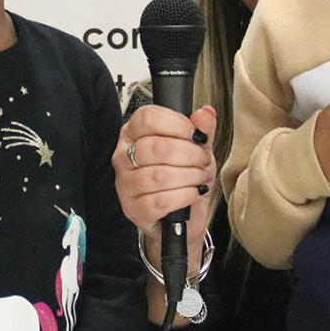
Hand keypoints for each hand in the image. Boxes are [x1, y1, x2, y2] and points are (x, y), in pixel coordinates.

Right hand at [114, 104, 215, 325]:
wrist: (182, 218)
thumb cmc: (184, 177)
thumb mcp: (197, 149)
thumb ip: (202, 130)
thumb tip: (206, 112)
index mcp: (134, 134)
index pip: (147, 118)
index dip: (177, 124)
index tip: (196, 136)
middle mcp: (123, 157)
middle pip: (155, 147)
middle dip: (189, 154)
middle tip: (203, 161)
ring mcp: (125, 185)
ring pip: (158, 175)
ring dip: (189, 176)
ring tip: (201, 178)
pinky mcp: (133, 210)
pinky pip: (160, 200)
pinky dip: (184, 196)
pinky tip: (193, 193)